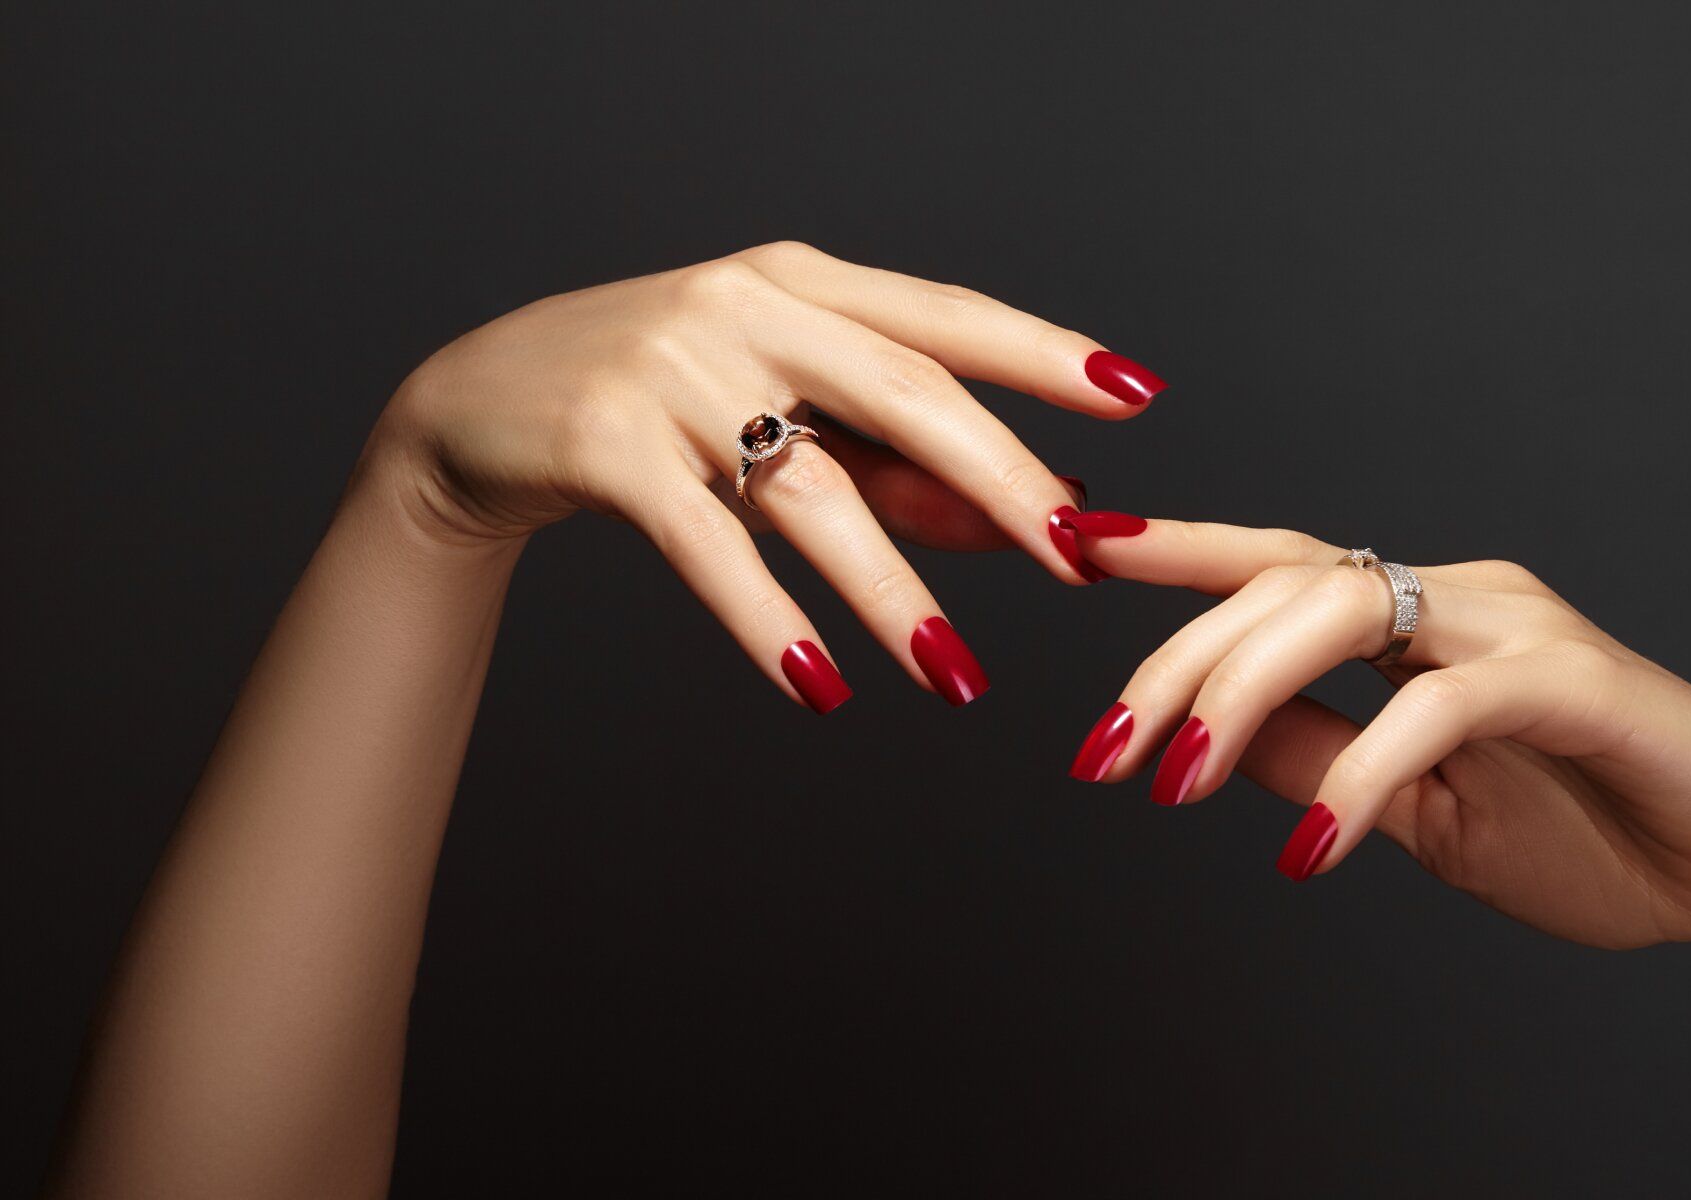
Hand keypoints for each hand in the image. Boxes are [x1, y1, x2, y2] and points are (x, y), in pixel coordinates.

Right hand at [362, 241, 1166, 710]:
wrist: (474, 409)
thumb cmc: (659, 408)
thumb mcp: (784, 418)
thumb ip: (903, 466)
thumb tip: (1038, 514)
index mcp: (802, 282)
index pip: (945, 317)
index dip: (1043, 356)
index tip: (1138, 396)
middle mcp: (744, 306)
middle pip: (905, 393)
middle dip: (1003, 481)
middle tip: (1078, 560)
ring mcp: (669, 368)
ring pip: (813, 489)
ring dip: (893, 590)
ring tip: (957, 676)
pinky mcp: (604, 442)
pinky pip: (707, 544)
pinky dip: (768, 619)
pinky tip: (820, 686)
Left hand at [1062, 516, 1690, 948]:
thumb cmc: (1598, 835)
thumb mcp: (1419, 812)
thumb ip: (1323, 760)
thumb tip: (1208, 740)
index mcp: (1421, 623)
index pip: (1277, 569)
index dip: (1176, 556)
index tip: (1074, 553)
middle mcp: (1460, 600)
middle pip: (1284, 580)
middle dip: (1176, 656)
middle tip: (1105, 752)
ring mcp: (1518, 627)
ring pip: (1342, 608)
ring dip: (1239, 692)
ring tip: (1173, 780)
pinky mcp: (1575, 680)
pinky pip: (1438, 703)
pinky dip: (1361, 770)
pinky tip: (1310, 848)